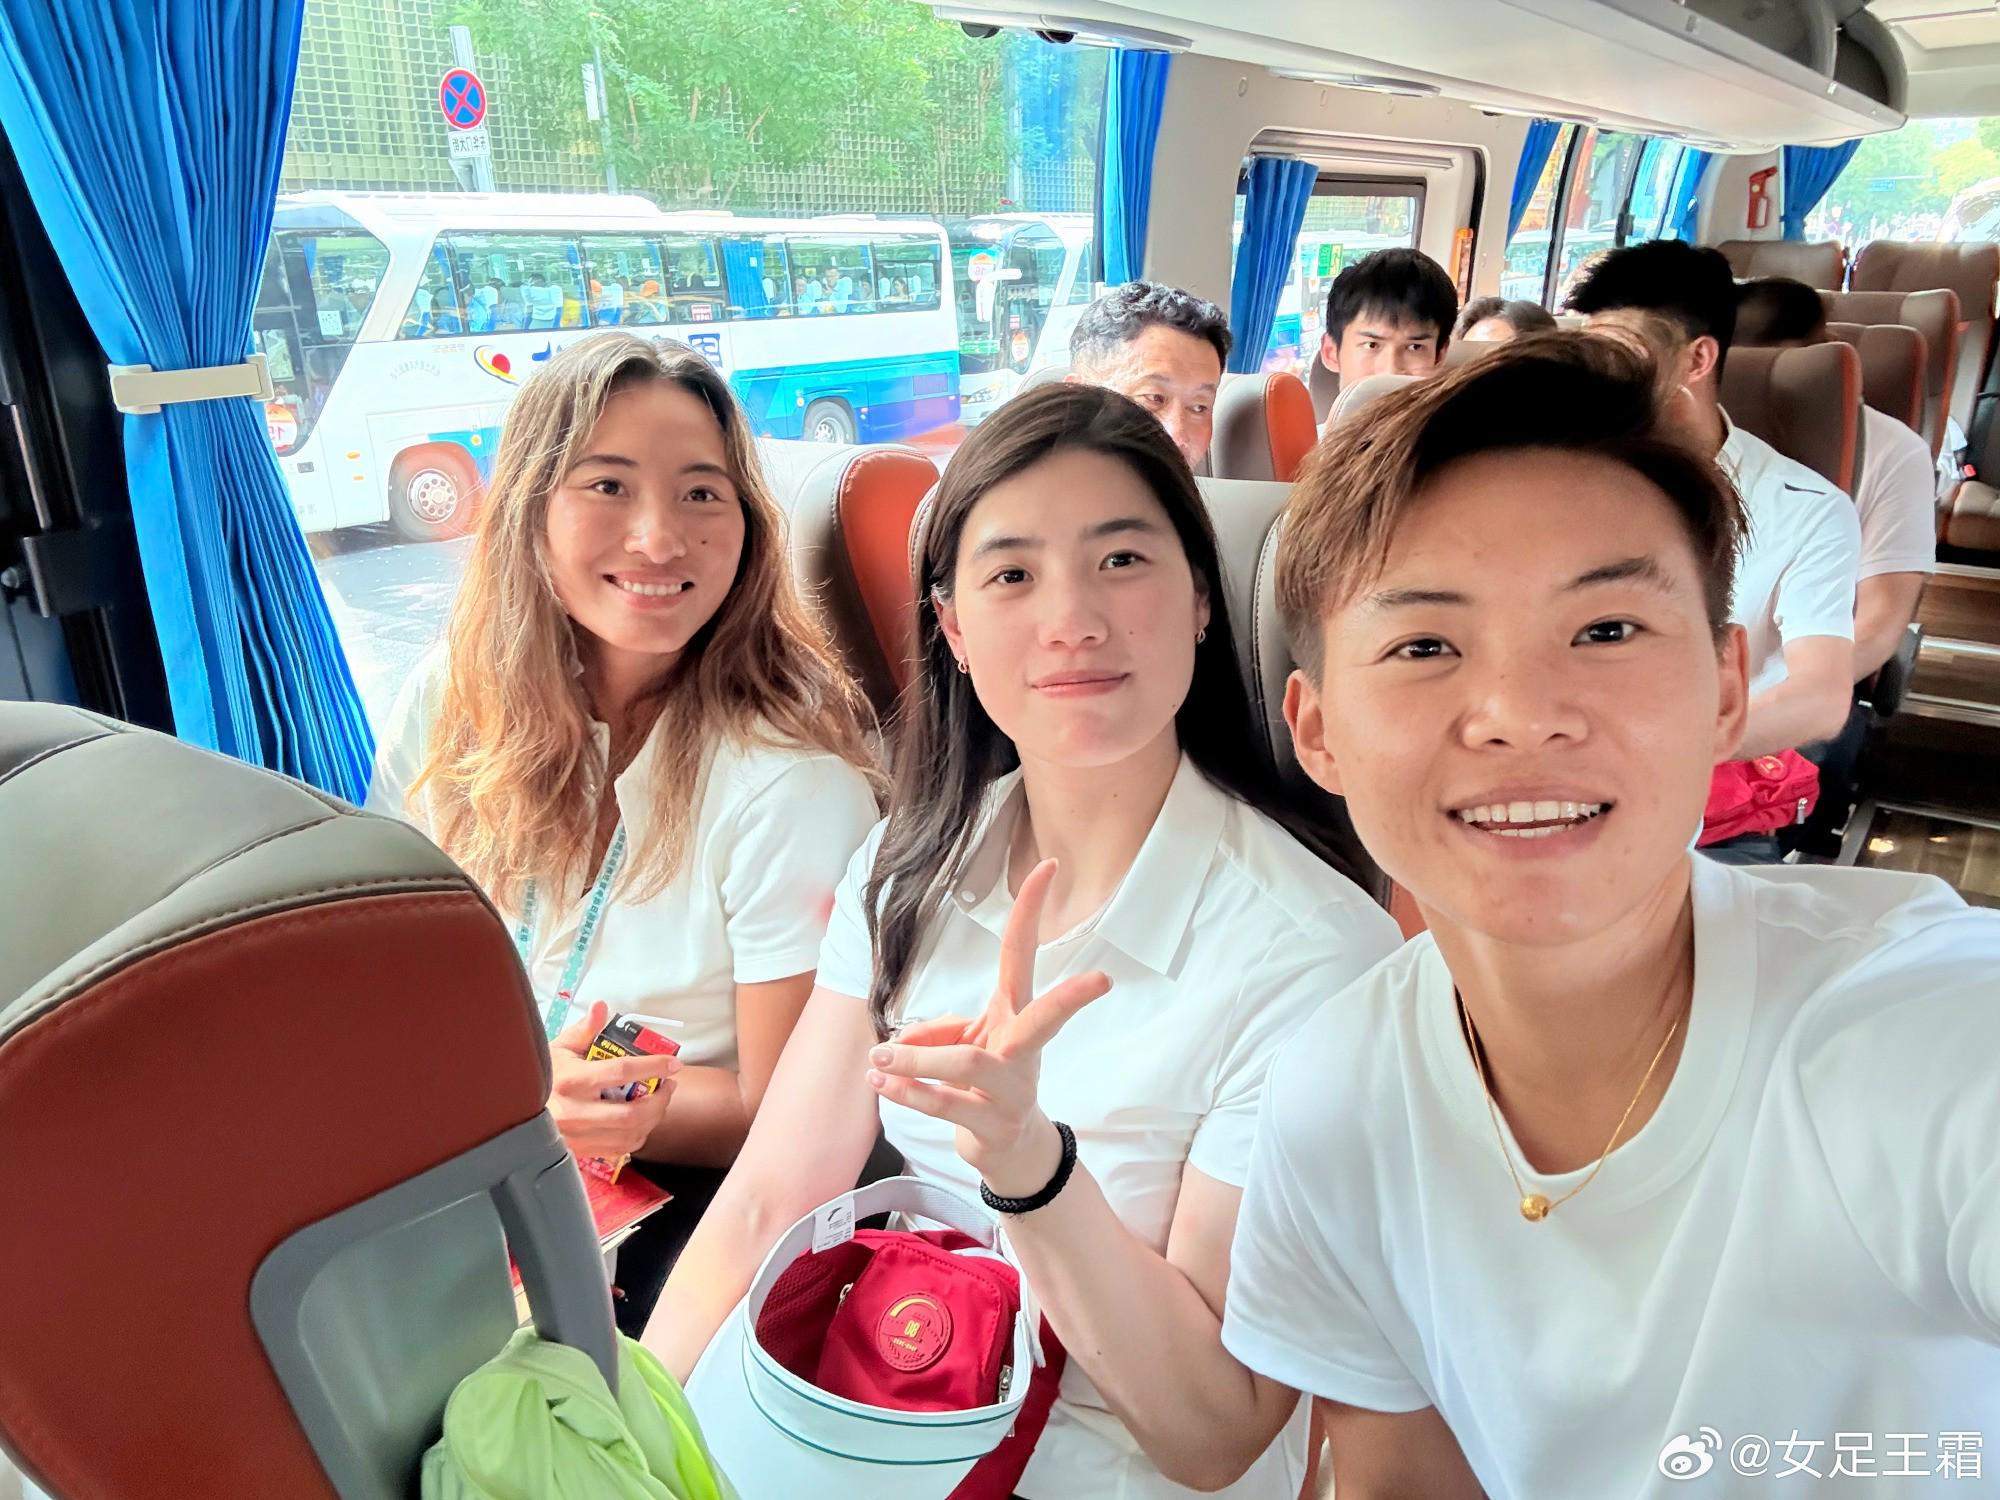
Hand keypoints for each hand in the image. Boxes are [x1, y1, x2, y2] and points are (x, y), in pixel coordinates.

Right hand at [548, 1001, 678, 1159]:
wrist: (513, 1113)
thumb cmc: (540, 1077)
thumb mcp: (558, 1049)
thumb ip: (584, 1030)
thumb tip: (601, 1007)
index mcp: (572, 1081)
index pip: (621, 1071)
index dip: (652, 1066)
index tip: (672, 1062)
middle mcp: (576, 1112)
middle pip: (632, 1113)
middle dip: (660, 1100)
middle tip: (668, 1085)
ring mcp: (578, 1136)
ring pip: (630, 1135)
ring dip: (653, 1118)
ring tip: (658, 1101)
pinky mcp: (581, 1152)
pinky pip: (620, 1149)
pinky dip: (638, 1135)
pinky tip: (641, 1121)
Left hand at [866, 859, 1110, 1197]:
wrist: (1012, 1150)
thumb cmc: (988, 1082)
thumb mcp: (964, 1043)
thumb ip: (935, 1032)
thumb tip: (901, 1043)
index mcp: (1015, 1014)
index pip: (1023, 953)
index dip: (1033, 910)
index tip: (1049, 867)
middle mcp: (1023, 1048)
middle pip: (1045, 1018)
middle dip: (1070, 1000)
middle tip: (1101, 982)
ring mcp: (1014, 1089)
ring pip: (971, 1064)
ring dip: (920, 1063)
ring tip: (880, 1060)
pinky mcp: (994, 1123)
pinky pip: (948, 1103)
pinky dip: (910, 1094)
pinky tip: (883, 1087)